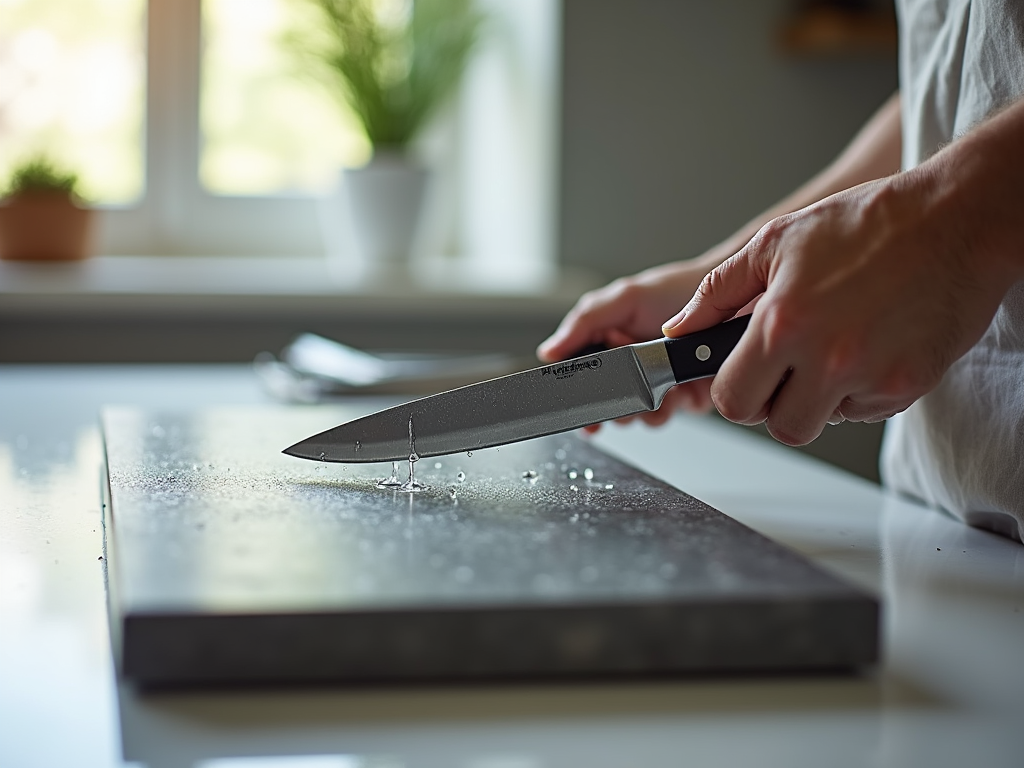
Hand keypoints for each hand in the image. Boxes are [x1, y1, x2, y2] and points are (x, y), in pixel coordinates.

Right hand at [538, 260, 720, 429]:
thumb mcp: (625, 298)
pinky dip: (666, 411)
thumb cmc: (680, 291)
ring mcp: (654, 383)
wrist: (732, 302)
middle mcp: (628, 364)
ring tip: (654, 392)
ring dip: (640, 411)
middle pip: (605, 403)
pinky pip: (663, 418)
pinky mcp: (680, 398)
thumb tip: (548, 351)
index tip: (577, 409)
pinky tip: (674, 394)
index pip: (580, 375)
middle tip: (621, 399)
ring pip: (633, 417)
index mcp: (607, 340)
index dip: (577, 395)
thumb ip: (584, 322)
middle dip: (612, 407)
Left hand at [662, 172, 1011, 445]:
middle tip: (787, 366)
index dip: (733, 389)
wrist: (955, 219)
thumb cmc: (867, 224)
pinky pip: (866, 411)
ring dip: (817, 400)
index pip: (732, 399)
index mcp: (783, 324)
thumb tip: (681, 329)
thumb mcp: (775, 243)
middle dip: (773, 401)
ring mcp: (871, 376)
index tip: (742, 374)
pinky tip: (867, 347)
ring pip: (822, 423)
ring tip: (828, 353)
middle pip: (777, 424)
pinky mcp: (908, 385)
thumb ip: (718, 293)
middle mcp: (826, 357)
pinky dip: (860, 391)